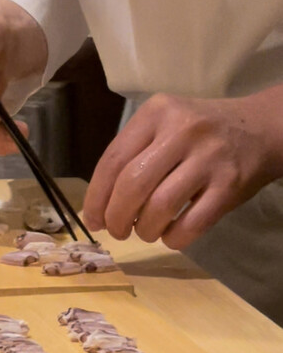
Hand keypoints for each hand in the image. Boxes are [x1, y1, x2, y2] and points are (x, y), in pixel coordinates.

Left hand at [83, 89, 282, 248]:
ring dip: (144, 231)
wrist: (259, 129)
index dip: (96, 198)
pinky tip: (170, 236)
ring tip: (145, 232)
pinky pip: (191, 224)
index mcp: (156, 113)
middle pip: (132, 185)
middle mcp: (182, 131)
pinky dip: (173, 239)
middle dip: (116, 218)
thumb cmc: (198, 133)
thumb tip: (99, 208)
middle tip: (117, 232)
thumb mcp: (163, 126)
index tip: (92, 221)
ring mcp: (209, 158)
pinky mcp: (229, 186)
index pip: (113, 160)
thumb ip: (131, 157)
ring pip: (159, 207)